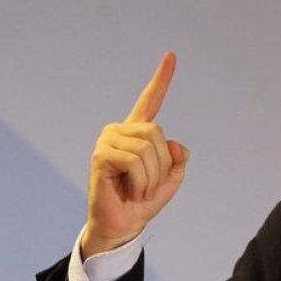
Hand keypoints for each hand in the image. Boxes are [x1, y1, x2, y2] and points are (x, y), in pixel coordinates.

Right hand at [80, 51, 189, 257]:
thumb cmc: (143, 201)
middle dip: (162, 165)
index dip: (162, 78)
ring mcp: (108, 141)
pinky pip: (135, 162)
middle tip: (149, 186)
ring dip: (152, 178)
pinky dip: (141, 182)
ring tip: (139, 190)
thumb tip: (175, 144)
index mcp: (138, 133)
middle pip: (157, 133)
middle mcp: (120, 131)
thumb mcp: (171, 179)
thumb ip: (178, 159)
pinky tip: (131, 191)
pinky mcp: (101, 156)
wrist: (123, 225)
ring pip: (148, 148)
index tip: (171, 55)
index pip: (151, 100)